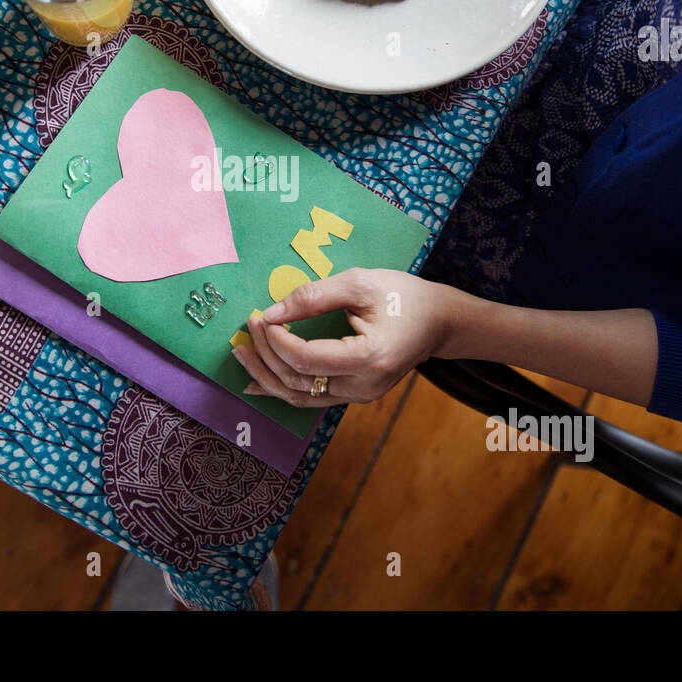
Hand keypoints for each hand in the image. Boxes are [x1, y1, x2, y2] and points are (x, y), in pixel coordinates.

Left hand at [231, 268, 458, 407]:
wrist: (440, 321)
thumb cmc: (403, 296)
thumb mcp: (360, 283)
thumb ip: (314, 297)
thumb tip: (271, 312)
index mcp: (369, 358)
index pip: (307, 359)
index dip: (277, 341)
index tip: (261, 318)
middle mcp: (364, 386)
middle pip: (298, 382)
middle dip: (266, 355)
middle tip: (247, 329)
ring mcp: (360, 395)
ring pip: (301, 397)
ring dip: (267, 377)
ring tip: (240, 356)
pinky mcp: (355, 395)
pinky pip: (312, 398)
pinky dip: (283, 389)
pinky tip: (258, 382)